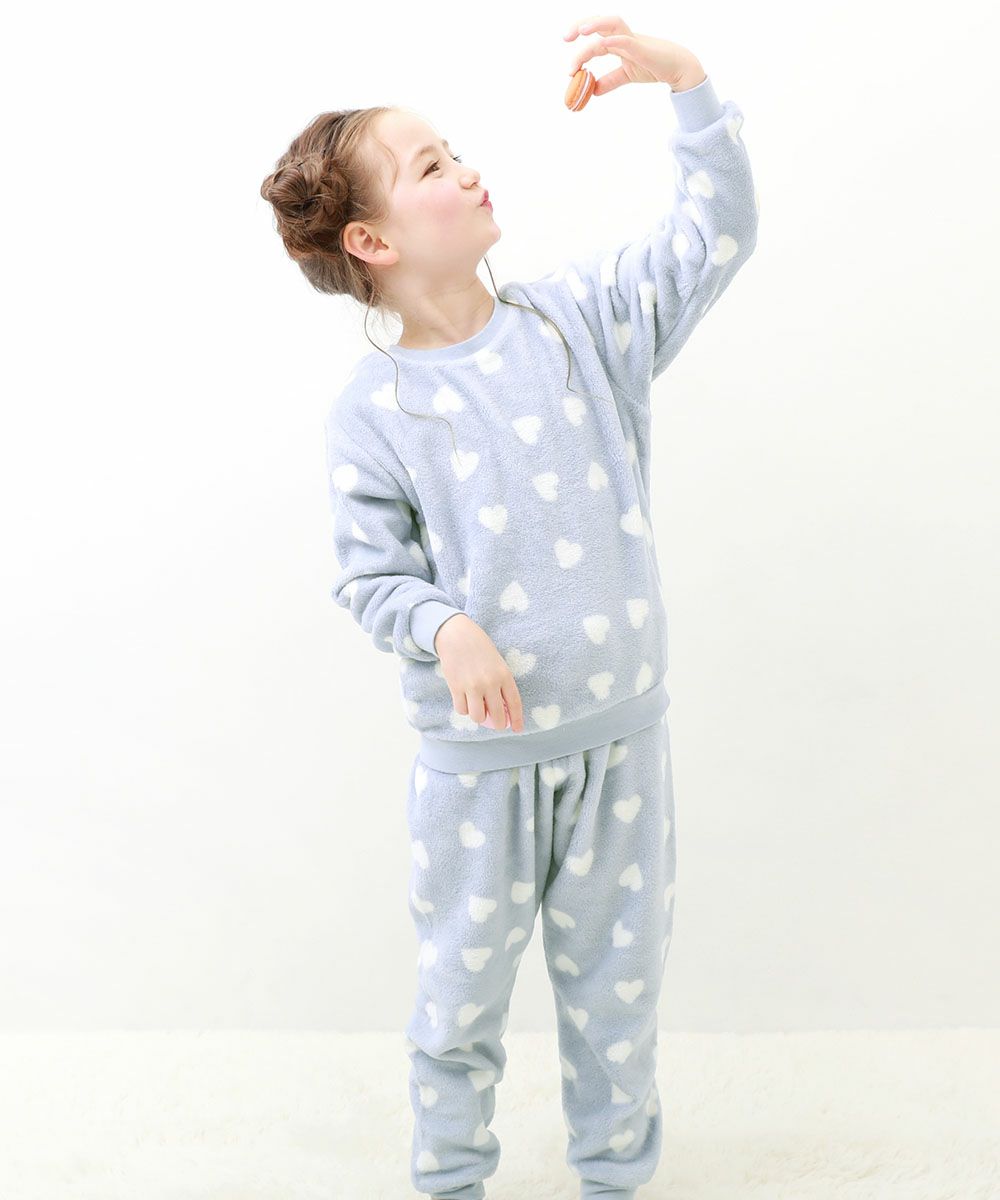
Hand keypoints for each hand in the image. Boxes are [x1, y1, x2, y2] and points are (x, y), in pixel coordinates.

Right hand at [434, 614, 524, 732]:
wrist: (456, 634)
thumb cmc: (479, 647)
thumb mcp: (497, 662)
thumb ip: (501, 683)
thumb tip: (503, 708)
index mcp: (504, 675)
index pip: (515, 703)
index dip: (517, 719)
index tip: (518, 729)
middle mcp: (490, 683)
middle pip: (497, 716)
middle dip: (498, 724)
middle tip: (497, 723)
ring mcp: (472, 686)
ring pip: (478, 717)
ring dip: (479, 717)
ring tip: (478, 708)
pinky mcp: (456, 687)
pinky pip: (461, 710)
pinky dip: (464, 709)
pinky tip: (465, 700)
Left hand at [564, 14, 704, 94]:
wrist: (677, 68)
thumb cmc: (652, 66)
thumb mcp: (626, 75)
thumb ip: (610, 81)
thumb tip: (592, 90)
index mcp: (617, 42)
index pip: (595, 37)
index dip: (579, 42)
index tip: (567, 52)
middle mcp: (623, 37)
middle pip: (600, 23)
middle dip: (581, 26)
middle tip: (565, 38)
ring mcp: (633, 41)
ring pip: (613, 23)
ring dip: (596, 24)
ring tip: (581, 31)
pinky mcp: (643, 49)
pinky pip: (627, 40)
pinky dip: (615, 39)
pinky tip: (603, 41)